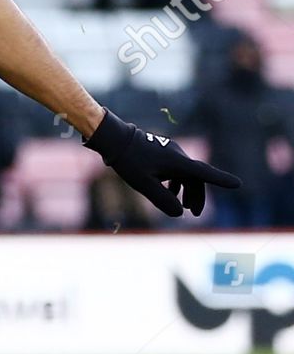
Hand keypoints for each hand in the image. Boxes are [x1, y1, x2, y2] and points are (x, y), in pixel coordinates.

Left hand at [84, 109, 239, 217]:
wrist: (114, 139)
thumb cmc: (129, 161)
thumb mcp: (144, 184)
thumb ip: (162, 200)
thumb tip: (179, 213)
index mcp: (178, 162)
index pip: (205, 173)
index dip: (222, 180)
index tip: (238, 184)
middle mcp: (179, 156)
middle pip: (196, 178)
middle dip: (197, 196)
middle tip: (194, 214)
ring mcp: (171, 153)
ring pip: (186, 174)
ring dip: (186, 190)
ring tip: (183, 207)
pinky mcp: (163, 153)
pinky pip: (176, 170)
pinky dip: (176, 183)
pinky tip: (169, 192)